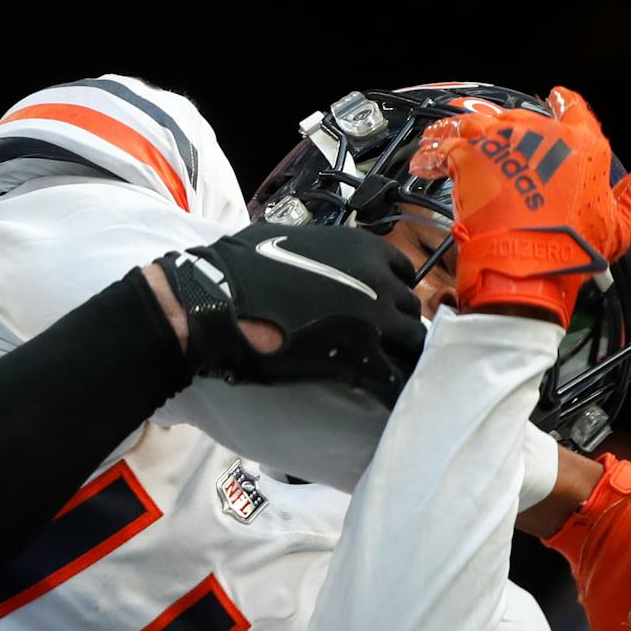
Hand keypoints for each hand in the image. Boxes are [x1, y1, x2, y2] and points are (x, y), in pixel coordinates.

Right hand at [155, 222, 426, 403]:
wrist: (219, 303)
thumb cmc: (241, 267)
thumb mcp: (288, 239)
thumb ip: (320, 249)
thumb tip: (319, 257)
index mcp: (363, 248)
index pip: (403, 272)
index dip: (389, 291)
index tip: (376, 306)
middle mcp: (378, 280)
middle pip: (409, 309)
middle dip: (394, 323)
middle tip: (374, 340)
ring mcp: (374, 320)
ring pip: (411, 341)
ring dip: (396, 353)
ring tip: (377, 366)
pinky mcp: (360, 356)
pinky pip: (393, 375)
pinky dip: (389, 384)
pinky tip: (380, 391)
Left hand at [412, 86, 630, 323]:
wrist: (526, 267)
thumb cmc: (573, 249)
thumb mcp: (620, 219)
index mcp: (584, 146)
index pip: (575, 110)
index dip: (565, 103)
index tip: (556, 97)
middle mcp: (543, 135)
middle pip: (521, 119)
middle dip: (508, 132)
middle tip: (494, 151)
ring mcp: (503, 142)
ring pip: (479, 124)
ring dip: (465, 134)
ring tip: (451, 146)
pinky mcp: (467, 155)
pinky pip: (442, 144)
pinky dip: (433, 152)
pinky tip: (425, 161)